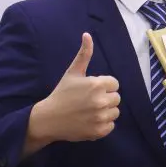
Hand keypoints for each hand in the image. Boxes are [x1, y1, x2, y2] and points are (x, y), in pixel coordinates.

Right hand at [23, 34, 119, 155]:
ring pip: (115, 112)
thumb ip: (84, 54)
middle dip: (105, 98)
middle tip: (89, 101)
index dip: (104, 86)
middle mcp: (101, 101)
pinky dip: (103, 125)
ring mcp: (101, 117)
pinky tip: (90, 121)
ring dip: (105, 112)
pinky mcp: (99, 131)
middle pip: (116, 98)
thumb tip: (87, 34)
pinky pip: (111, 126)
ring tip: (90, 111)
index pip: (114, 84)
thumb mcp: (72, 72)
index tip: (91, 90)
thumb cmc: (62, 94)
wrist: (49, 119)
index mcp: (97, 84)